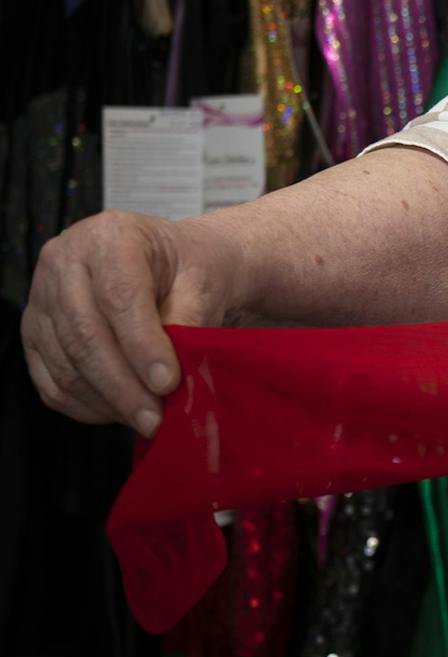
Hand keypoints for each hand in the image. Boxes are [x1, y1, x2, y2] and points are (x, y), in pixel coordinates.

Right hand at [21, 211, 243, 435]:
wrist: (175, 264)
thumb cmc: (191, 267)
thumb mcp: (203, 280)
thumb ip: (187, 321)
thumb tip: (169, 378)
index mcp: (108, 236)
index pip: (118, 297)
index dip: (142, 345)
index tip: (168, 382)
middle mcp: (63, 261)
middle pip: (85, 335)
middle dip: (123, 385)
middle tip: (156, 418)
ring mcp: (40, 299)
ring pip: (66, 363)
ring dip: (107, 400)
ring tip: (146, 419)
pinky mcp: (34, 334)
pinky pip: (51, 380)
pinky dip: (86, 405)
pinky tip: (119, 412)